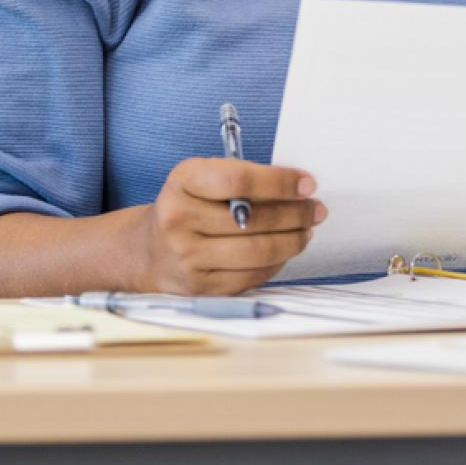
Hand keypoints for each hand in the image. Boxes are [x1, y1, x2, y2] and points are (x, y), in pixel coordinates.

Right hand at [134, 158, 324, 294]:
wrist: (150, 251)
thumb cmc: (188, 207)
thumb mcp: (202, 178)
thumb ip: (242, 178)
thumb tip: (297, 188)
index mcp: (182, 181)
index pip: (239, 180)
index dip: (280, 182)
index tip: (307, 183)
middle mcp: (179, 219)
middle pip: (253, 219)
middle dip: (295, 214)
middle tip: (315, 209)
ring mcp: (187, 256)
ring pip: (257, 251)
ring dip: (292, 241)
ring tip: (306, 231)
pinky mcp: (200, 286)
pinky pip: (252, 276)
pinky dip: (276, 263)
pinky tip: (284, 251)